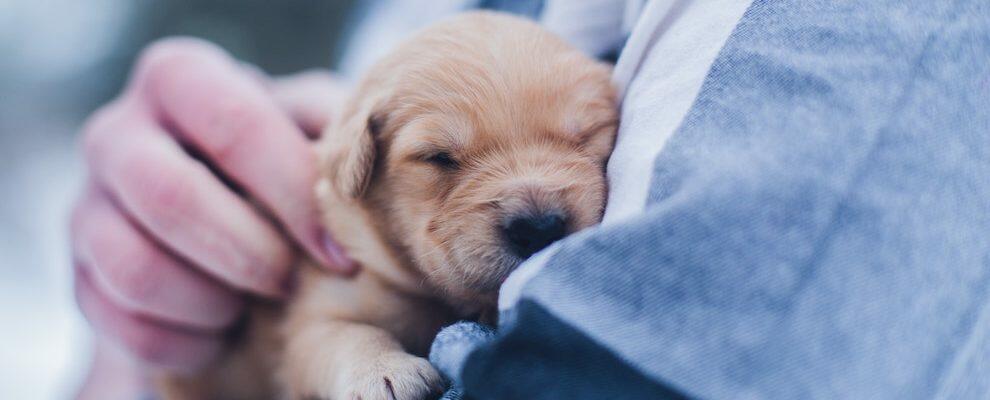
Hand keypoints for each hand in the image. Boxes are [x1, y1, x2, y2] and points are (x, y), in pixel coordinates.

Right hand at [70, 38, 352, 372]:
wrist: (221, 211)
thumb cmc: (280, 160)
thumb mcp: (312, 127)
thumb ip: (334, 132)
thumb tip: (365, 171)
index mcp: (179, 79)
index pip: (234, 127)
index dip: (293, 195)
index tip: (339, 252)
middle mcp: (116, 133)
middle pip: (170, 197)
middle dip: (248, 254)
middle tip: (290, 283)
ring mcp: (87, 206)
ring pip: (134, 268)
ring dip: (213, 301)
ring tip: (254, 305)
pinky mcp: (80, 276)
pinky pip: (123, 324)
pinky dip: (187, 341)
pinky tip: (224, 330)